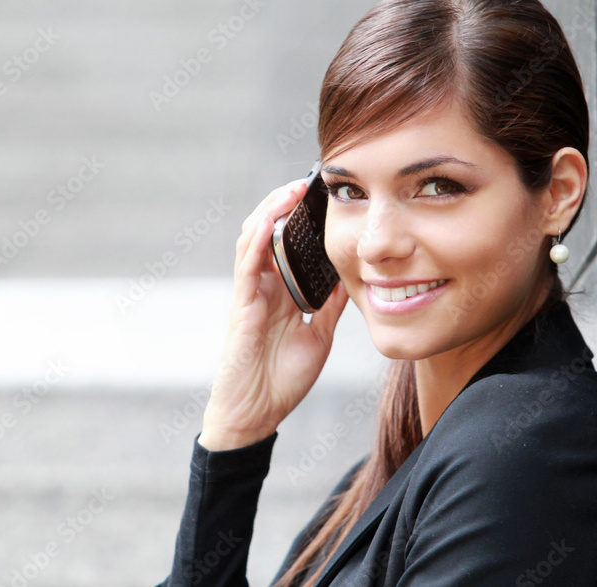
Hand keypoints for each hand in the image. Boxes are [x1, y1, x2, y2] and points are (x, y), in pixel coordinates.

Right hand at [198, 179, 349, 450]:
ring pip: (254, 237)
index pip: (286, 242)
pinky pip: (248, 263)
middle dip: (286, 203)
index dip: (301, 216)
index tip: (325, 195)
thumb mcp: (318, 335)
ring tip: (294, 189)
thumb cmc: (281, 380)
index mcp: (279, 291)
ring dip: (272, 210)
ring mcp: (249, 293)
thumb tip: (354, 279)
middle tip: (312, 182)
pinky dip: (260, 237)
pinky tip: (274, 218)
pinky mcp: (242, 305)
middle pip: (268, 230)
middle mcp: (261, 286)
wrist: (255, 415)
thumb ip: (330, 306)